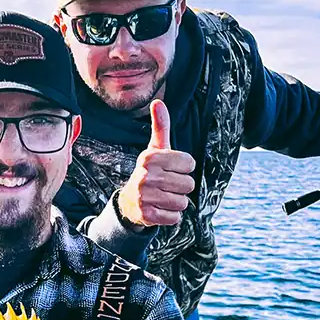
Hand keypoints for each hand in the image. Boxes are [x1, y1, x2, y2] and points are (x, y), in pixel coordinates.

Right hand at [117, 100, 195, 227]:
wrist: (130, 201)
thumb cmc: (150, 171)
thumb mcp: (155, 149)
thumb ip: (160, 126)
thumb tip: (158, 102)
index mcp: (150, 157)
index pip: (189, 163)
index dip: (185, 168)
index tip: (172, 169)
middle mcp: (146, 175)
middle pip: (188, 184)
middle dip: (182, 187)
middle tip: (167, 185)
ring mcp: (144, 196)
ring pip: (183, 202)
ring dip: (177, 202)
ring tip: (164, 197)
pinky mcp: (146, 215)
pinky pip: (174, 217)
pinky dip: (171, 216)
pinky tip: (160, 209)